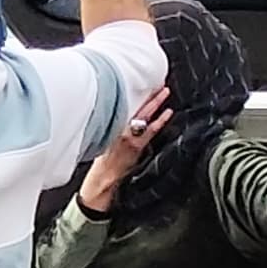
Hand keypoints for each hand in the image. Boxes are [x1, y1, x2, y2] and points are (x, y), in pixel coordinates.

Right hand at [80, 88, 170, 215]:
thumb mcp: (101, 144)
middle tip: (159, 84)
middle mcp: (119, 131)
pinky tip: (167, 114)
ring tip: (165, 93)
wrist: (100, 183)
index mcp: (110, 128)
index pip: (124, 107)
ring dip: (155, 104)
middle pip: (135, 109)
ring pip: (144, 117)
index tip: (143, 84)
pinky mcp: (136, 148)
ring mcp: (128, 139)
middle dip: (148, 96)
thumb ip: (110, 130)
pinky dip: (159, 121)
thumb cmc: (101, 166)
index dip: (135, 96)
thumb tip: (116, 117)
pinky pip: (149, 132)